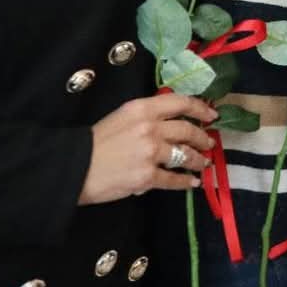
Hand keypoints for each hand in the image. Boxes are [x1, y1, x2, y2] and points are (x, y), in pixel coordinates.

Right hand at [80, 93, 217, 203]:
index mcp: (142, 108)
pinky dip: (186, 182)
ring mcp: (150, 152)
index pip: (180, 103)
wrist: (74, 167)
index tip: (212, 115)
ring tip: (203, 164)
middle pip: (187, 130)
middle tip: (209, 144)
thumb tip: (171, 123)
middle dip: (203, 138)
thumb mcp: (121, 117)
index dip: (201, 108)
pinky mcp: (147, 176)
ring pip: (185, 155)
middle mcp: (150, 127)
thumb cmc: (95, 142)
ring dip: (198, 160)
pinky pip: (174, 179)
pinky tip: (192, 183)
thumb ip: (146, 117)